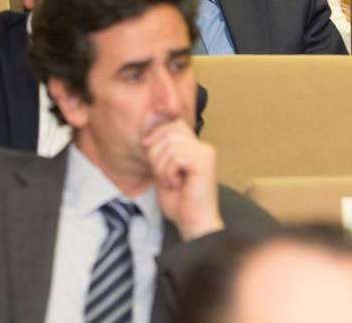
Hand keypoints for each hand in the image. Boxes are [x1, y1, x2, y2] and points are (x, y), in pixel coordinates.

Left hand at [142, 119, 223, 240]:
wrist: (194, 225)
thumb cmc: (180, 204)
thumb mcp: (165, 173)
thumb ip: (161, 154)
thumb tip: (148, 137)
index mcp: (196, 148)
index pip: (174, 125)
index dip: (157, 133)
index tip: (146, 147)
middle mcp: (204, 147)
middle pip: (170, 131)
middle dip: (156, 151)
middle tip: (161, 174)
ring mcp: (205, 153)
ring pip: (170, 145)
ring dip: (162, 167)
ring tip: (170, 182)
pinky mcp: (203, 162)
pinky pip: (176, 157)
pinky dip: (168, 172)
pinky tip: (176, 184)